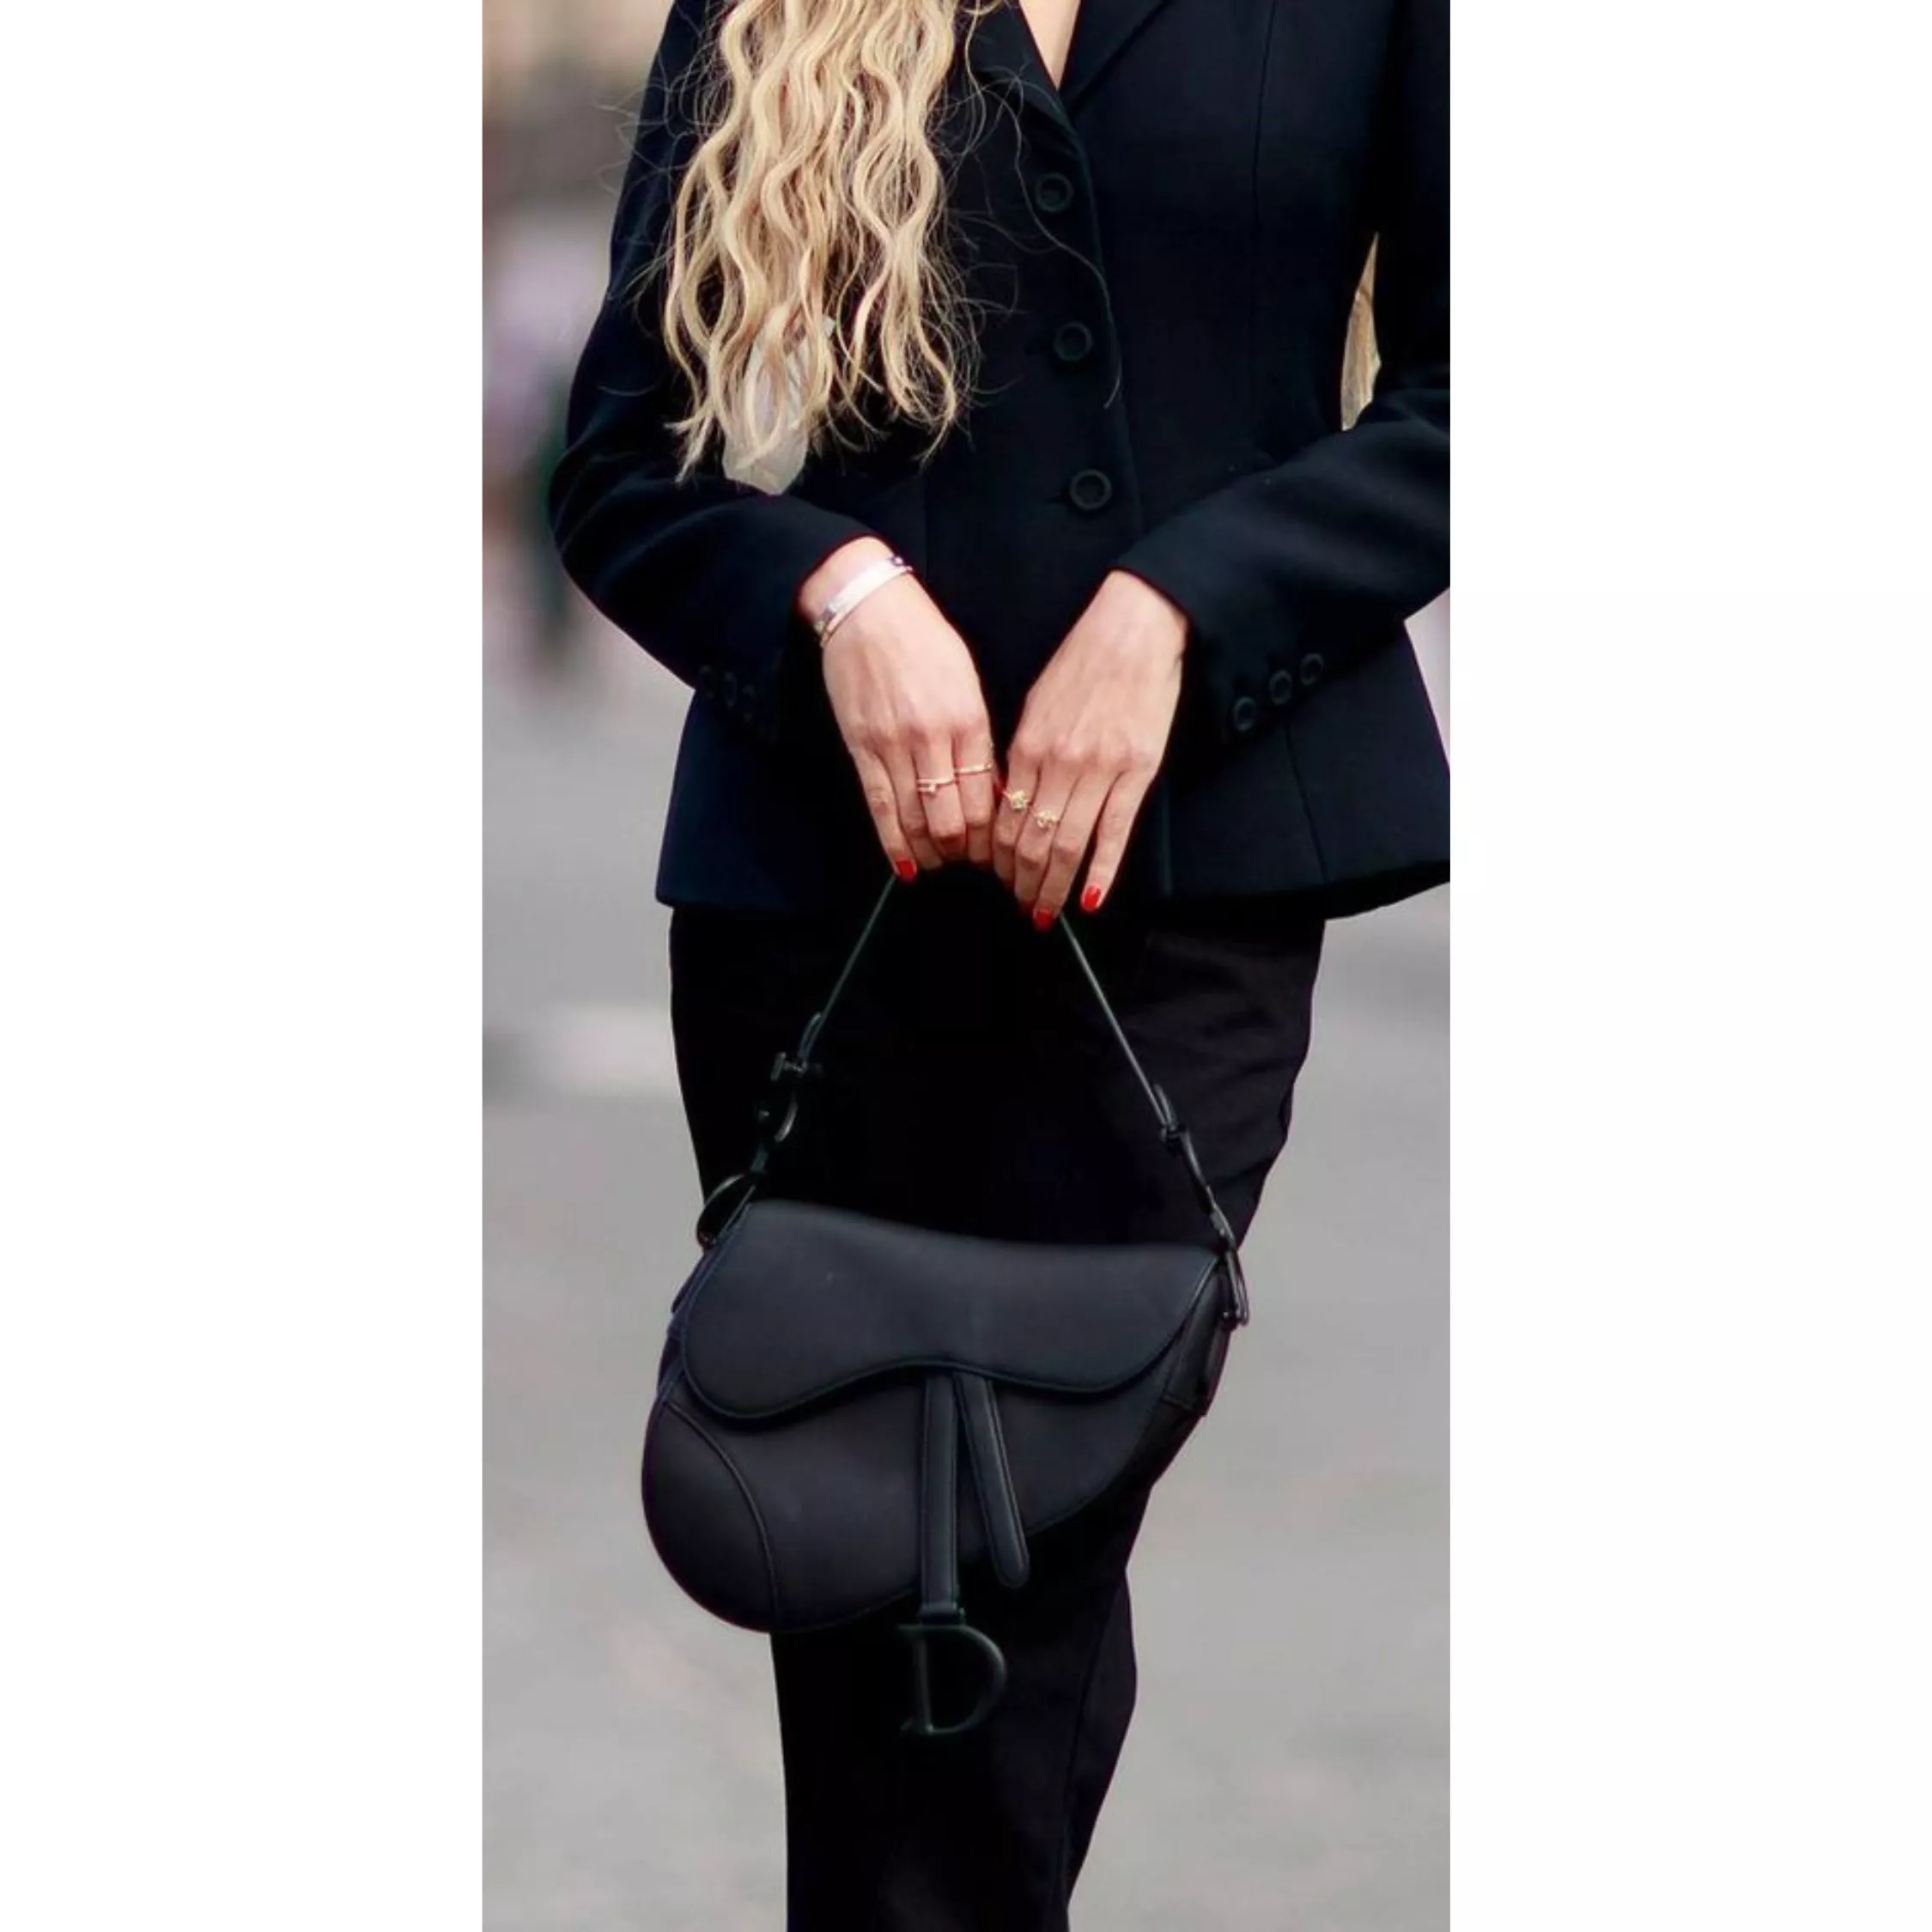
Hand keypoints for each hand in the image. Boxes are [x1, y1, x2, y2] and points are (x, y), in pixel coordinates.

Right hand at [802, 540, 998, 875]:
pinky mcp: (861, 747)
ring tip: (941, 865)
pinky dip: (894, 843)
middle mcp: (933, 737)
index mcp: (968, 718)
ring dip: (931, 853)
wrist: (867, 608)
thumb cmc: (924, 638)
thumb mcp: (967, 680)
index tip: (996, 850)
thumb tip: (989, 790)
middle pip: (953, 818)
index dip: (992, 835)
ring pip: (915, 820)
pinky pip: (878, 807)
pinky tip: (906, 866)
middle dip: (965, 851)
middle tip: (970, 864)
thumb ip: (979, 736)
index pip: (986, 797)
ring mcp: (894, 745)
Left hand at [994, 571, 1185, 922]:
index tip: (996, 879)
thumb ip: (1022, 756)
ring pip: (1067, 846)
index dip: (996, 859)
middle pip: (1030, 842)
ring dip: (1053, 887)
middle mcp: (1059, 764)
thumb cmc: (1083, 662)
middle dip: (1020, 883)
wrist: (1134, 632)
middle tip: (1019, 908)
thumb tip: (1011, 800)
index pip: (1003, 819)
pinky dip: (1102, 871)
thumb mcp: (1036, 705)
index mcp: (1028, 746)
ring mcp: (1099, 772)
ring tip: (1045, 914)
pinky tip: (1092, 899)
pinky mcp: (1137, 773)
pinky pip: (1115, 834)